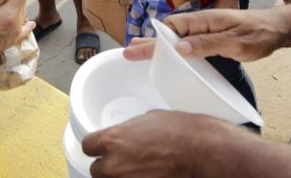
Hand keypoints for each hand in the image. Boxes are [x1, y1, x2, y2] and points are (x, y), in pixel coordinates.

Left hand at [84, 111, 233, 177]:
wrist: (202, 152)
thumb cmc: (182, 133)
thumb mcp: (150, 118)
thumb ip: (130, 130)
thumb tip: (128, 136)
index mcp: (112, 140)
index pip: (88, 146)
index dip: (96, 146)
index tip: (101, 147)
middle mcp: (114, 164)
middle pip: (97, 169)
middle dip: (109, 164)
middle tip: (125, 160)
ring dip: (121, 176)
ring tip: (139, 170)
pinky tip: (147, 175)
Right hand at [122, 8, 285, 62]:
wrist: (277, 30)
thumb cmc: (258, 33)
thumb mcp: (234, 41)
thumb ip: (207, 44)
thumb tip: (179, 48)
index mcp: (204, 20)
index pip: (173, 26)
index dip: (156, 38)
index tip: (139, 48)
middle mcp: (202, 23)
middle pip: (170, 33)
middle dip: (150, 43)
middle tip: (128, 52)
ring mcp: (207, 31)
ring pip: (178, 38)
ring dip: (159, 46)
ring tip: (139, 53)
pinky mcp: (213, 39)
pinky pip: (188, 44)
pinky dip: (174, 49)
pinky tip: (168, 56)